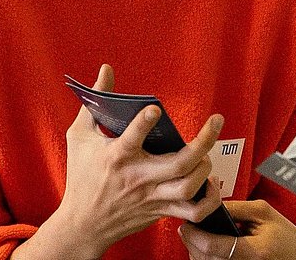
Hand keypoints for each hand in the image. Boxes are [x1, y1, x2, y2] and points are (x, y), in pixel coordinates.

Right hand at [20, 65, 225, 259]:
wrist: (83, 225)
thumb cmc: (81, 176)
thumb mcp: (79, 137)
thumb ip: (94, 103)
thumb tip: (106, 70)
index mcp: (115, 157)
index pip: (131, 140)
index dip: (143, 123)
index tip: (156, 108)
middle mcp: (137, 178)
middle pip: (178, 164)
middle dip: (203, 142)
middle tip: (216, 121)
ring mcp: (151, 197)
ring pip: (189, 187)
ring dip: (205, 168)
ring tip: (207, 152)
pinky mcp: (159, 211)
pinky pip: (193, 212)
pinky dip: (209, 200)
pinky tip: (210, 182)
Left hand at [179, 200, 295, 259]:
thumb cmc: (288, 236)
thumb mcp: (264, 213)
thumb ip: (236, 208)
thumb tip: (210, 203)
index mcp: (254, 251)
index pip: (212, 246)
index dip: (194, 235)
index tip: (186, 225)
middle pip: (205, 259)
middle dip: (191, 242)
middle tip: (186, 228)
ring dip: (195, 252)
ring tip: (195, 236)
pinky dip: (206, 259)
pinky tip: (206, 248)